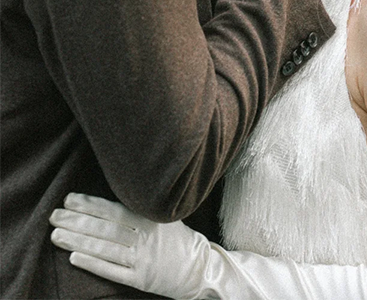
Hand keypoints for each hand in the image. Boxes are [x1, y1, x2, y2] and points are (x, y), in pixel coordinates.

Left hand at [50, 193, 208, 299]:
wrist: (199, 267)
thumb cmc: (176, 239)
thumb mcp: (163, 215)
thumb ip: (139, 208)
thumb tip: (105, 200)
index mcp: (149, 217)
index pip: (113, 209)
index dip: (90, 204)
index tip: (68, 199)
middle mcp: (144, 237)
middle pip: (105, 228)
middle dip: (77, 221)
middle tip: (53, 216)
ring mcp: (142, 259)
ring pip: (105, 248)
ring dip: (78, 241)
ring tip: (56, 235)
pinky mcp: (141, 279)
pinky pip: (112, 271)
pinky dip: (93, 264)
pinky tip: (75, 257)